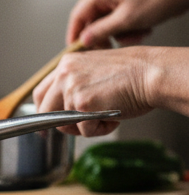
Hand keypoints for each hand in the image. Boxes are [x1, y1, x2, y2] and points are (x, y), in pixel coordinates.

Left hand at [33, 48, 158, 135]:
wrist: (153, 72)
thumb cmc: (134, 74)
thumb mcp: (96, 72)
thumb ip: (77, 86)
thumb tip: (65, 110)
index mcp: (67, 64)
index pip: (42, 91)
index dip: (44, 110)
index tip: (48, 124)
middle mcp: (64, 74)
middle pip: (44, 109)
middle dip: (62, 124)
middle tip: (82, 127)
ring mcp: (71, 88)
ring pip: (65, 123)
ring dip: (87, 126)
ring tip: (109, 114)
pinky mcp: (81, 104)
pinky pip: (84, 130)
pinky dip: (101, 129)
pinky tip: (116, 116)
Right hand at [67, 0, 188, 47]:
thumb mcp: (127, 19)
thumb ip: (101, 31)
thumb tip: (84, 40)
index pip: (78, 15)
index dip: (75, 34)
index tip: (76, 50)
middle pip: (93, 19)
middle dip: (104, 35)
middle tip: (109, 49)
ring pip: (108, 21)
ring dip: (120, 33)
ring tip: (136, 35)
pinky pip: (120, 17)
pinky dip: (128, 27)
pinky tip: (142, 28)